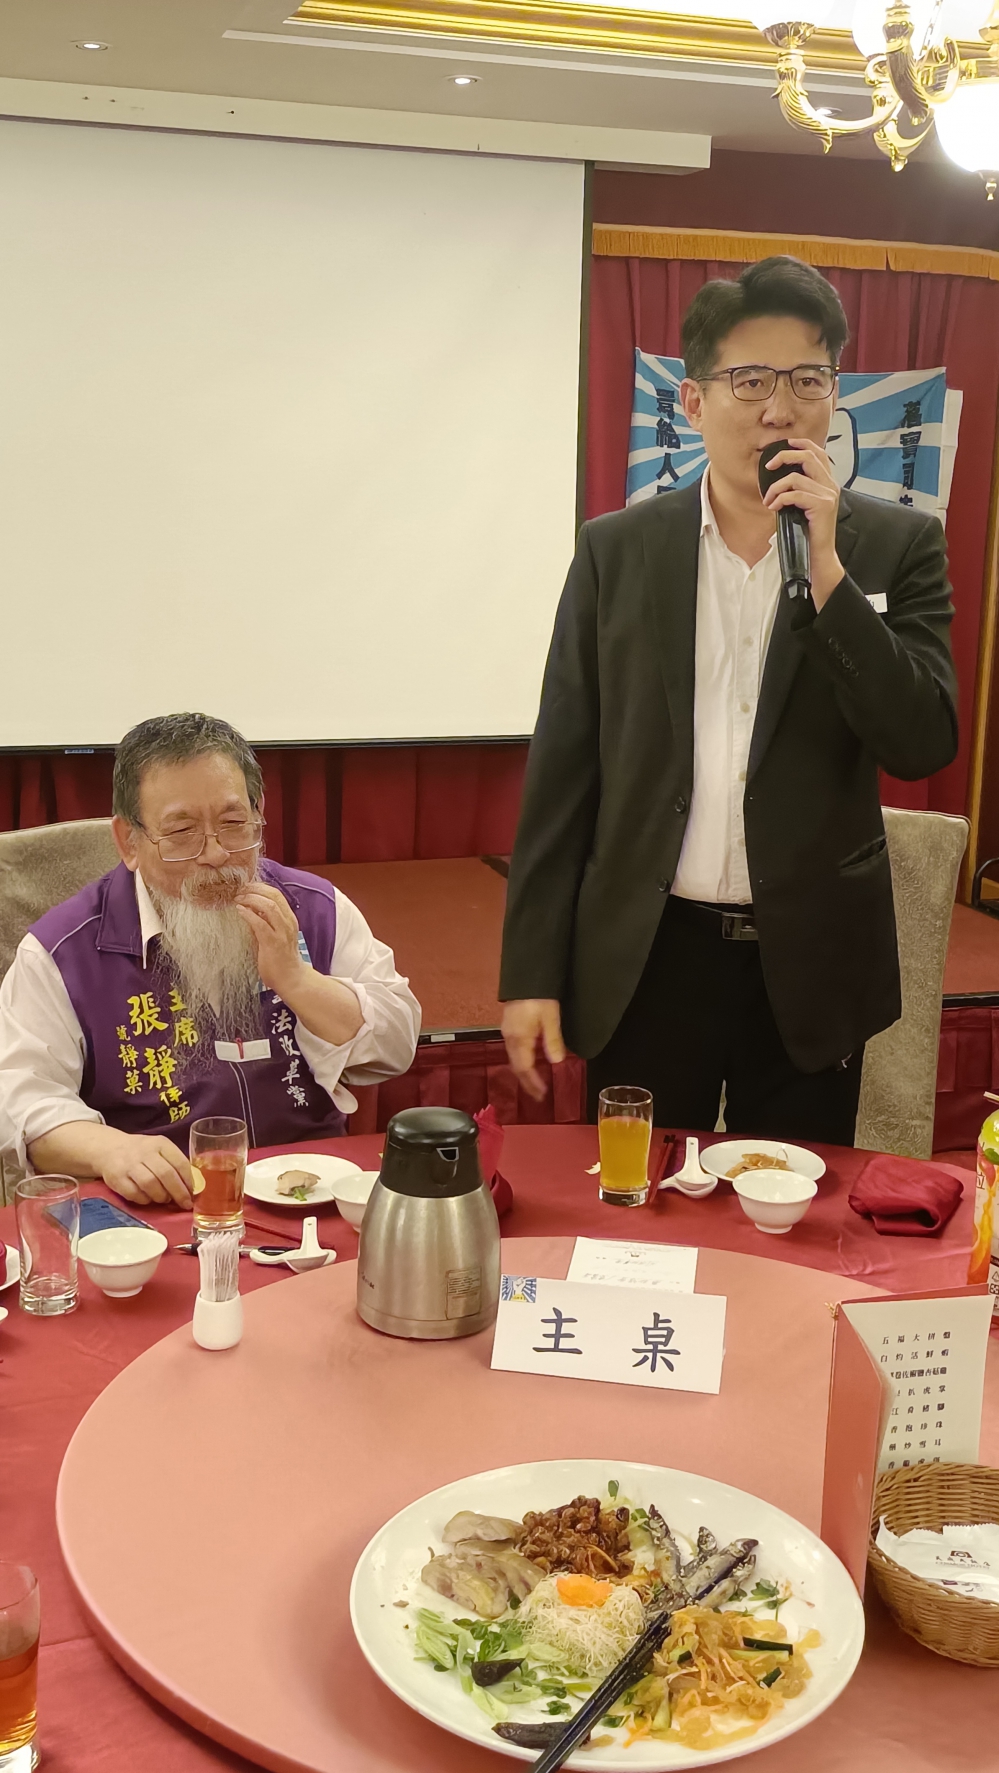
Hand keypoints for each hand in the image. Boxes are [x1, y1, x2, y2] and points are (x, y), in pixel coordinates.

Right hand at [102, 1132, 192, 1208]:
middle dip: (178, 1193)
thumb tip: (189, 1188)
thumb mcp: (159, 1149)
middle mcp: (145, 1152)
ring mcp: (129, 1165)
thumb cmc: (141, 1153)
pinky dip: (144, 1200)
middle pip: (166, 1175)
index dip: (188, 1181)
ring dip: (161, 1197)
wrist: (110, 1149)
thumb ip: (173, 1164)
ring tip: (164, 1199)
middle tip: (184, 1204)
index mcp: (160, 1144)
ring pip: (150, 1184)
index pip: (180, 1162)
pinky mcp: (117, 1178)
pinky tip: (148, 1199)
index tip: (192, 1193)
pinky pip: (134, 1194)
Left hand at [236, 883, 303, 997]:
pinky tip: (239, 911)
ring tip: (238, 899)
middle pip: (274, 895)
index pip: (276, 894)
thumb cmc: (281, 958)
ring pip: (269, 906)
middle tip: (239, 890)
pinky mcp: (274, 942)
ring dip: (251, 899)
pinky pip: (260, 923)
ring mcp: (282, 932)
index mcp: (289, 918)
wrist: (291, 979)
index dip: (260, 887)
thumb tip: (250, 909)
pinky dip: (248, 914)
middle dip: (254, 889)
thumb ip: (265, 922)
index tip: (245, 887)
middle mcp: (288, 922)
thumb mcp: (275, 934)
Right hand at [501, 999, 565, 1101]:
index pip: (524, 1068)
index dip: (533, 1083)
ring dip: (524, 1073)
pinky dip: (522, 1062)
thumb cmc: (539, 997)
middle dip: (527, 1082)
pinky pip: (513, 1051)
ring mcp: (507, 1032)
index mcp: (519, 1039)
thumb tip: (556, 1062)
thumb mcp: (551, 1018)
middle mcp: (510, 1038)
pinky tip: (529, 1063)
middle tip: (538, 1096)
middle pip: (516, 1066)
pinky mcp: (509, 1027)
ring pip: (513, 1059)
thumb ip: (553, 1041)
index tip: (542, 1094)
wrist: (525, 977)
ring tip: (535, 1084)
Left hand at [761, 437, 842, 607]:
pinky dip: (780, 499)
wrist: (818, 556)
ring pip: (796, 477)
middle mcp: (831, 485)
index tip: (783, 444)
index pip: (818, 452)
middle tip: (768, 466)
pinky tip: (774, 508)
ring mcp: (828, 494)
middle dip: (784, 456)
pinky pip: (795, 494)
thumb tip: (777, 476)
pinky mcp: (823, 505)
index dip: (800, 443)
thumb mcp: (803, 505)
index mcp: (828, 482)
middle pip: (808, 456)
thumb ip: (798, 489)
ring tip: (768, 500)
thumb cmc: (808, 532)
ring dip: (776, 487)